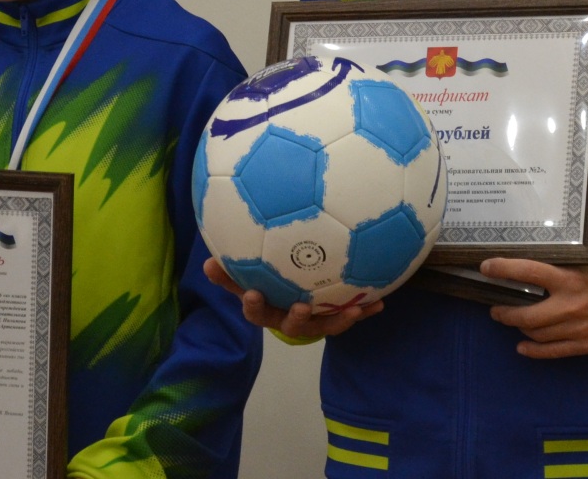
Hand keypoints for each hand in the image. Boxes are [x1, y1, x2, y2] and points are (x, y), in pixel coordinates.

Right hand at [202, 258, 382, 338]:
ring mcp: (314, 321)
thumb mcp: (246, 277)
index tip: (252, 294)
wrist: (292, 302)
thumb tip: (207, 262)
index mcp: (268, 309)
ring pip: (326, 324)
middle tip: (301, 307)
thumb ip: (229, 272)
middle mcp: (291, 319)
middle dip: (296, 319)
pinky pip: (349, 314)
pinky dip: (364, 309)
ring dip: (340, 318)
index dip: (253, 306)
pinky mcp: (334, 318)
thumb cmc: (266, 286)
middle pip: (292, 325)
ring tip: (354, 310)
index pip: (256, 312)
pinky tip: (380, 302)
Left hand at [482, 258, 587, 357]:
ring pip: (536, 334)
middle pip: (527, 315)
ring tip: (513, 320)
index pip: (530, 272)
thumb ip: (556, 266)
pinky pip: (551, 352)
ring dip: (519, 327)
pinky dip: (533, 350)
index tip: (486, 267)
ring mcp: (577, 328)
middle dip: (506, 313)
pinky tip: (521, 346)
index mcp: (570, 279)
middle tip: (495, 309)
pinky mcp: (584, 345)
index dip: (505, 269)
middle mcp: (571, 305)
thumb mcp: (581, 263)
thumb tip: (521, 264)